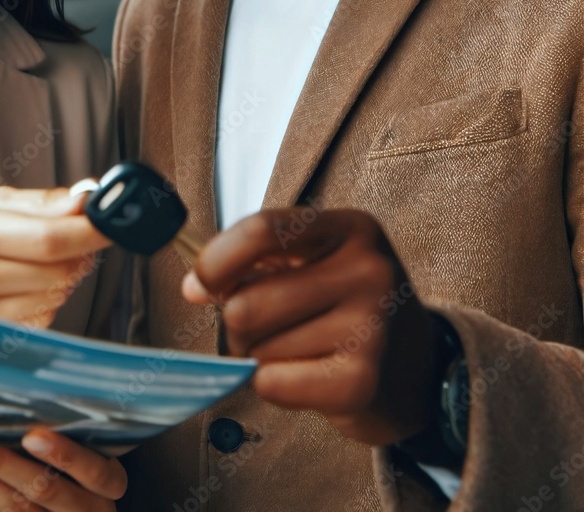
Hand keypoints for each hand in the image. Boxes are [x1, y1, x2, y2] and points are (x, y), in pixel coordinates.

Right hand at [0, 184, 109, 344]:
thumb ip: (42, 202)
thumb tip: (88, 195)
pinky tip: (27, 291)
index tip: (115, 222)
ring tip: (43, 265)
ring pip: (55, 296)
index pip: (49, 236)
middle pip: (59, 270)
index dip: (92, 230)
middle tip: (80, 241)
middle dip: (82, 254)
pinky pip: (43, 320)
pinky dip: (47, 303)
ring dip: (65, 279)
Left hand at [0, 429, 126, 510]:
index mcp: (106, 483)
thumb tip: (37, 372)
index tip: (34, 435)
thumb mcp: (95, 444)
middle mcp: (84, 508)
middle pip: (44, 489)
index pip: (94, 471)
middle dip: (2, 464)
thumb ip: (76, 419)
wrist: (74, 509)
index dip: (65, 456)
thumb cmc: (86, 462)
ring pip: (14, 507)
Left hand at [182, 207, 439, 445]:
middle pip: (246, 302)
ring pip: (258, 347)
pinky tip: (308, 377)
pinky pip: (273, 383)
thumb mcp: (312, 263)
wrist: (419, 372)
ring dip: (260, 356)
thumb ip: (252, 263)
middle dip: (237, 324)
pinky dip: (274, 385)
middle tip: (264, 329)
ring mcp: (371, 327)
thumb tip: (194, 287)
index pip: (262, 230)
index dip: (217, 260)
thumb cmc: (345, 306)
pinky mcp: (363, 381)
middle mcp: (368, 270)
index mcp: (350, 228)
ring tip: (298, 350)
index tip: (201, 285)